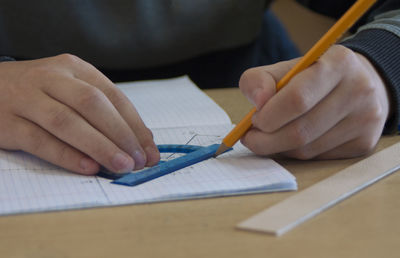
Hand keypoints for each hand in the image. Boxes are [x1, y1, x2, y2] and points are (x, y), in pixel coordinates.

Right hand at [0, 54, 159, 174]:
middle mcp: (51, 78)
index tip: (150, 149)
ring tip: (123, 166)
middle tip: (140, 160)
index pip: (113, 96)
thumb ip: (101, 111)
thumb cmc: (38, 93)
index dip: (135, 124)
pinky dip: (67, 155)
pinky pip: (40, 141)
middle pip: (92, 104)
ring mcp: (26, 98)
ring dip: (100, 146)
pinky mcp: (6, 122)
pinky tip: (89, 167)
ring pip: (67, 122)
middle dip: (121, 134)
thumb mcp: (70, 89)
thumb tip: (138, 141)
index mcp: (74, 67)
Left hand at [239, 45, 389, 158]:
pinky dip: (296, 154)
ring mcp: (366, 120)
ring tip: (269, 137)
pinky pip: (318, 158)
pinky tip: (292, 142)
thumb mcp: (284, 69)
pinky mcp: (365, 143)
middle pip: (301, 131)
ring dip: (279, 148)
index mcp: (338, 63)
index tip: (254, 119)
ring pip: (307, 149)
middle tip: (252, 137)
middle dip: (267, 140)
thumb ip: (259, 80)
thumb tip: (258, 102)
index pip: (296, 99)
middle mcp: (359, 90)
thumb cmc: (313, 77)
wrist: (359, 83)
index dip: (269, 116)